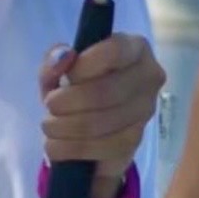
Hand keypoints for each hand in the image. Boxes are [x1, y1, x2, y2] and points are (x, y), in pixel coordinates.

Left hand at [37, 35, 166, 194]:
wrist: (89, 120)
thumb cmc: (76, 85)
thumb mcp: (59, 68)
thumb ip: (55, 59)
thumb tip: (63, 57)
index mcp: (135, 49)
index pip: (115, 51)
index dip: (83, 66)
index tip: (65, 76)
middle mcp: (149, 78)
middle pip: (106, 91)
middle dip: (67, 102)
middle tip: (50, 106)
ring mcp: (146, 112)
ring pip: (104, 122)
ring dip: (66, 127)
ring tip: (49, 126)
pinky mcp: (137, 141)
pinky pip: (105, 147)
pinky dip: (73, 149)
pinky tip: (56, 146)